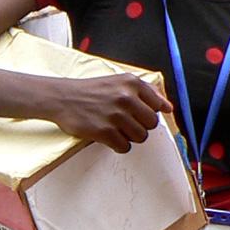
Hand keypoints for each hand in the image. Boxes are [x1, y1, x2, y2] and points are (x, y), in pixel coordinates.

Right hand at [48, 74, 171, 153]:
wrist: (61, 98)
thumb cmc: (91, 91)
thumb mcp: (119, 82)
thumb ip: (146, 92)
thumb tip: (168, 107)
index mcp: (131, 83)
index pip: (157, 107)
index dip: (146, 113)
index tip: (135, 113)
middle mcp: (125, 97)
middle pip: (151, 124)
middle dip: (139, 126)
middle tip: (123, 122)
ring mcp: (115, 115)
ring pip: (140, 137)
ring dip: (128, 137)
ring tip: (114, 128)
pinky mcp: (104, 131)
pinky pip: (124, 147)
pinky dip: (117, 145)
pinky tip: (107, 136)